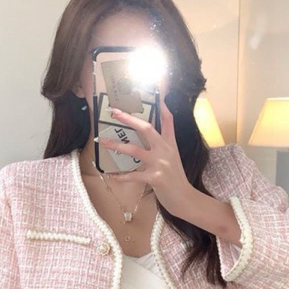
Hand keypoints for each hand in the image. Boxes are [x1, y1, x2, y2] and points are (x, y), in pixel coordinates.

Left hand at [97, 98, 196, 218]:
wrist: (185, 199)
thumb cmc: (175, 179)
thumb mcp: (173, 158)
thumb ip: (164, 145)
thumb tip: (151, 136)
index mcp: (170, 144)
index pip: (167, 118)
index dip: (161, 103)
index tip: (155, 88)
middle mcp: (165, 150)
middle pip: (147, 128)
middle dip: (129, 119)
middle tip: (115, 111)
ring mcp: (160, 163)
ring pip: (135, 150)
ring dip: (117, 145)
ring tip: (104, 141)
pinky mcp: (155, 178)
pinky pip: (134, 175)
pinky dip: (121, 176)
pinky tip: (111, 176)